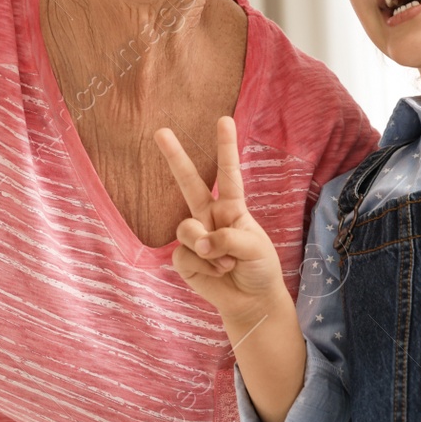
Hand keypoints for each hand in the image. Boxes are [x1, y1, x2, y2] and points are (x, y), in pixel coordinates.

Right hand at [155, 117, 287, 325]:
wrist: (251, 301)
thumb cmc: (259, 268)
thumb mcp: (255, 248)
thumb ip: (227, 237)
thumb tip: (200, 241)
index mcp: (232, 208)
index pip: (228, 173)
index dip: (225, 147)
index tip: (224, 120)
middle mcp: (210, 216)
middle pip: (189, 183)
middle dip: (175, 157)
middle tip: (161, 131)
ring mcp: (195, 236)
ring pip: (186, 229)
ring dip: (205, 247)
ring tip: (224, 262)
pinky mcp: (183, 258)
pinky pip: (183, 255)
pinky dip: (202, 267)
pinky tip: (215, 274)